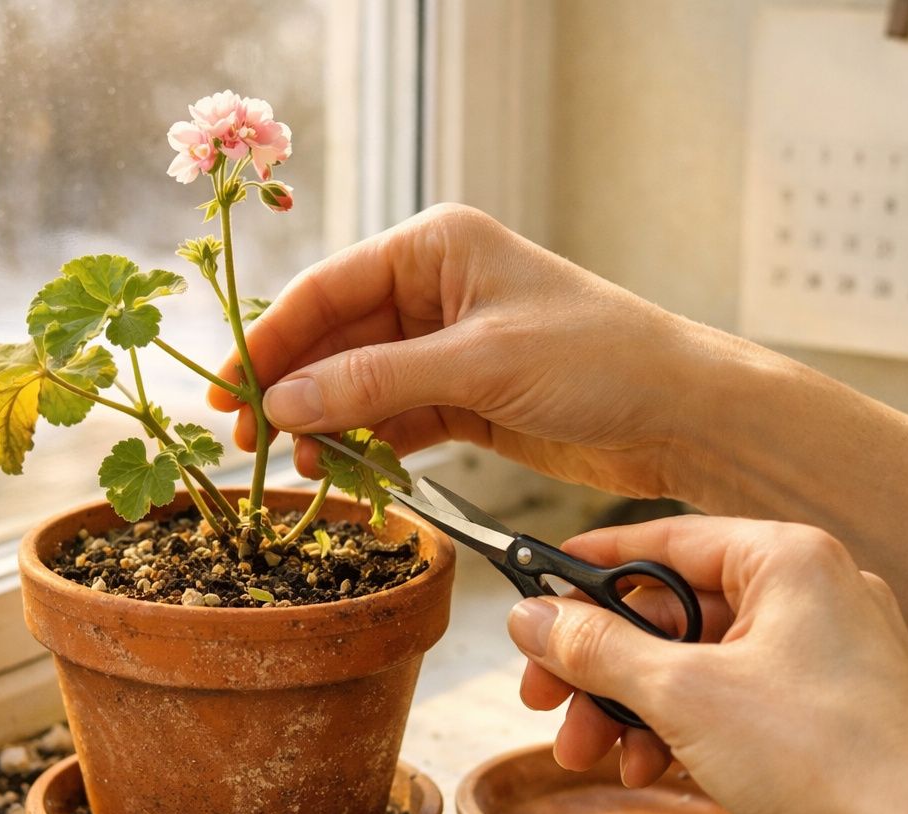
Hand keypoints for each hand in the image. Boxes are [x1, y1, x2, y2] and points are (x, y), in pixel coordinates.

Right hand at [207, 203, 747, 499]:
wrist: (680, 415)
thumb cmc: (599, 359)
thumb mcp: (479, 363)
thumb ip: (376, 382)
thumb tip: (284, 402)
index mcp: (436, 247)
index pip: (327, 289)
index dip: (270, 340)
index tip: (227, 391)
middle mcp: (434, 288)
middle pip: (334, 339)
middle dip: (292, 388)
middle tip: (246, 440)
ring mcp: (446, 345)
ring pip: (359, 384)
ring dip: (325, 424)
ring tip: (294, 468)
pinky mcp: (463, 397)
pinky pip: (393, 419)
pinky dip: (365, 447)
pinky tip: (339, 474)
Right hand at [505, 515, 907, 813]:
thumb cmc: (821, 751)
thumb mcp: (681, 692)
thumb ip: (597, 648)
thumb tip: (532, 619)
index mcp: (786, 559)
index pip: (663, 539)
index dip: (591, 567)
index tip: (539, 591)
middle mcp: (810, 591)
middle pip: (672, 612)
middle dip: (602, 665)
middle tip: (546, 698)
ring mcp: (822, 650)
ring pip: (697, 661)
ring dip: (633, 706)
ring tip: (591, 752)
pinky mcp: (825, 705)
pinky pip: (733, 697)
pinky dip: (683, 727)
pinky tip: (650, 767)